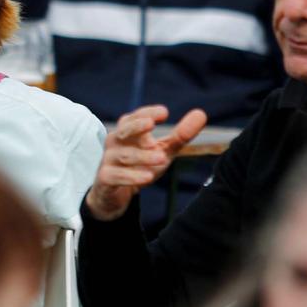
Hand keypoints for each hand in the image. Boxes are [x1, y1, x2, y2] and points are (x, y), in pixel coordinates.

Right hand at [86, 104, 208, 220]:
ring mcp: (109, 160)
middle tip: (151, 124)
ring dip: (143, 156)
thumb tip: (201, 113)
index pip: (135, 117)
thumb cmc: (140, 164)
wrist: (115, 193)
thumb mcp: (163, 149)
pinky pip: (117, 176)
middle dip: (136, 126)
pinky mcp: (106, 178)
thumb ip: (181, 135)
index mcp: (128, 131)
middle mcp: (116, 142)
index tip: (164, 113)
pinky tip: (148, 177)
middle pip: (124, 131)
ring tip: (162, 158)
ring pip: (125, 156)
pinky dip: (132, 177)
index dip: (148, 113)